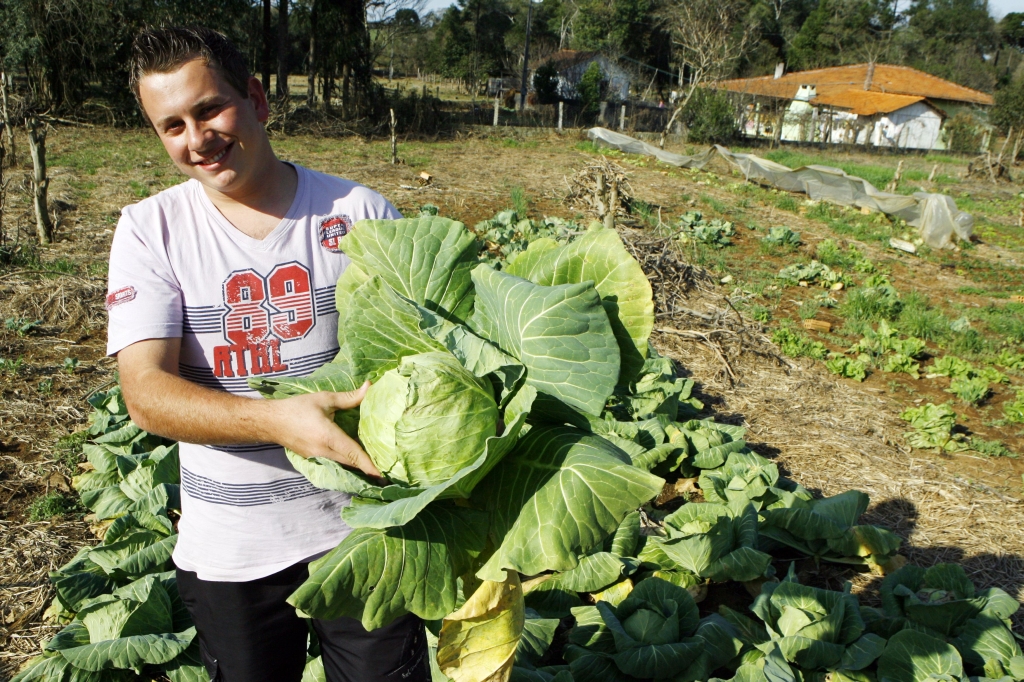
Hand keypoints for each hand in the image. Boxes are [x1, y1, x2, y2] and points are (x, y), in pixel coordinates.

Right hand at [263, 382, 381, 477]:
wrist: (270, 421)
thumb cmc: (297, 408)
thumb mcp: (324, 399)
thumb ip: (349, 397)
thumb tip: (370, 387)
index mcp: (328, 436)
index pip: (354, 454)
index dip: (370, 465)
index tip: (383, 475)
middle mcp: (324, 451)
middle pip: (352, 463)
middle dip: (369, 467)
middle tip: (388, 469)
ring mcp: (317, 457)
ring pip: (344, 464)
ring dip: (359, 465)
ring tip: (377, 465)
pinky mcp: (313, 458)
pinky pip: (335, 462)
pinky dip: (347, 461)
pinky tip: (356, 457)